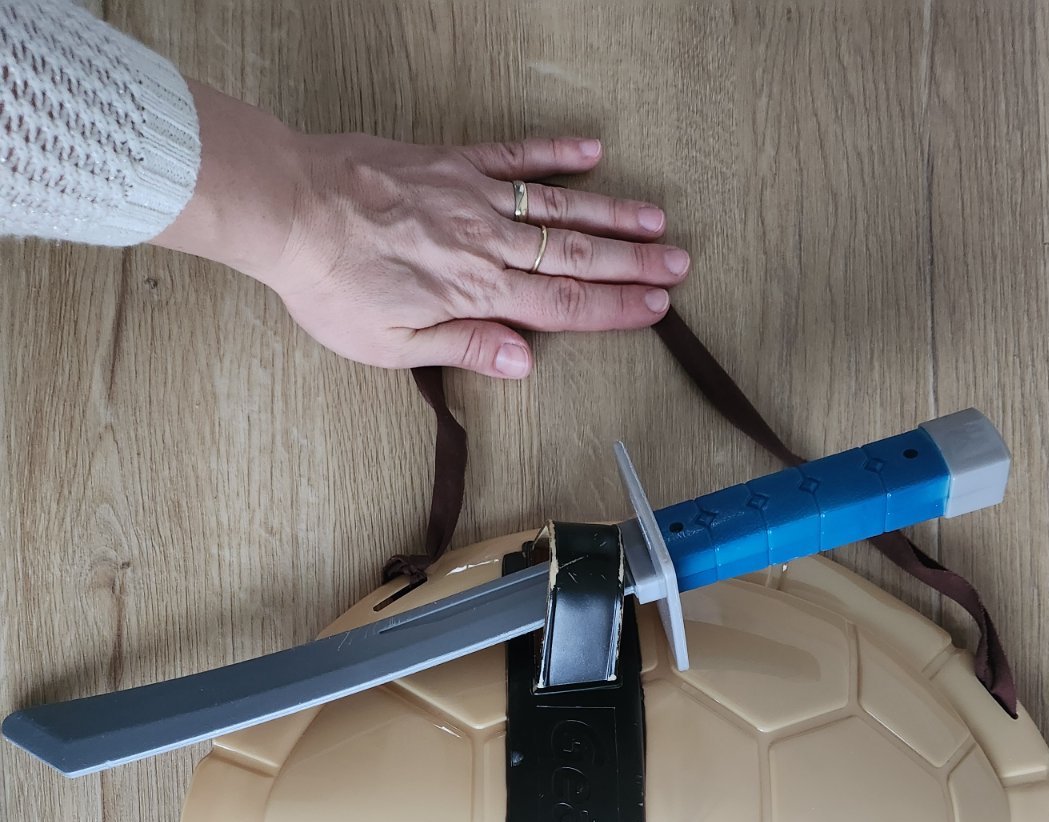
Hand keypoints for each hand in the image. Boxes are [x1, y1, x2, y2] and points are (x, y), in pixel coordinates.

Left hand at [155, 84, 689, 376]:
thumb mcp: (391, 343)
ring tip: (657, 218)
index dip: (615, 307)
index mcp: (476, 291)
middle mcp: (486, 241)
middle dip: (633, 262)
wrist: (287, 206)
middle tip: (680, 264)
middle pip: (575, 252)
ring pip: (557, 205)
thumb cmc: (329, 283)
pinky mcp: (450, 161)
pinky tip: (590, 151)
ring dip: (612, 211)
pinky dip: (554, 152)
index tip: (657, 307)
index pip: (563, 303)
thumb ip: (462, 346)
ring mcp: (471, 195)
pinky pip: (513, 155)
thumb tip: (523, 361)